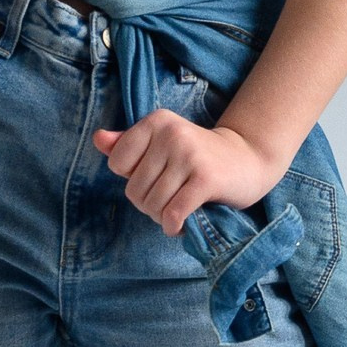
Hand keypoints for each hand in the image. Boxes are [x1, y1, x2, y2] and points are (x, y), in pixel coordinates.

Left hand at [92, 115, 284, 235]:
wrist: (248, 159)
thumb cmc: (197, 156)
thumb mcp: (162, 143)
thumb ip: (128, 143)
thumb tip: (98, 139)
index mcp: (156, 121)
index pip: (117, 163)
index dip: (133, 180)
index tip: (155, 179)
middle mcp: (171, 133)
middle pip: (134, 189)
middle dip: (148, 204)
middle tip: (168, 201)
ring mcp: (189, 154)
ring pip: (153, 204)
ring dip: (162, 217)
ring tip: (176, 210)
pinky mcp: (206, 178)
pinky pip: (173, 212)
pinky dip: (173, 226)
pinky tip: (180, 225)